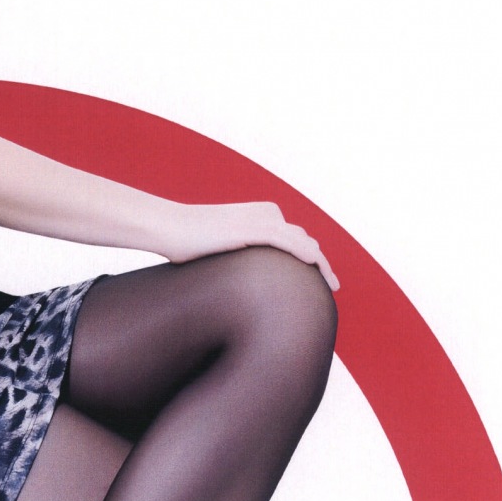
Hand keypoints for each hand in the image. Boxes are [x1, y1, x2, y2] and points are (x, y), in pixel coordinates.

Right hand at [161, 200, 339, 291]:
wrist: (168, 226)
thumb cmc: (186, 242)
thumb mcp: (220, 248)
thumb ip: (240, 258)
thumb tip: (244, 283)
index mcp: (261, 215)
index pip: (296, 238)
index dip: (312, 259)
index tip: (321, 281)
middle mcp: (266, 214)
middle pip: (305, 240)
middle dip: (321, 264)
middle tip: (333, 286)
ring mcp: (260, 220)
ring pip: (303, 242)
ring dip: (321, 264)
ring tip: (332, 285)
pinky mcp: (251, 228)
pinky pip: (286, 242)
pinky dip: (304, 254)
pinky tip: (315, 267)